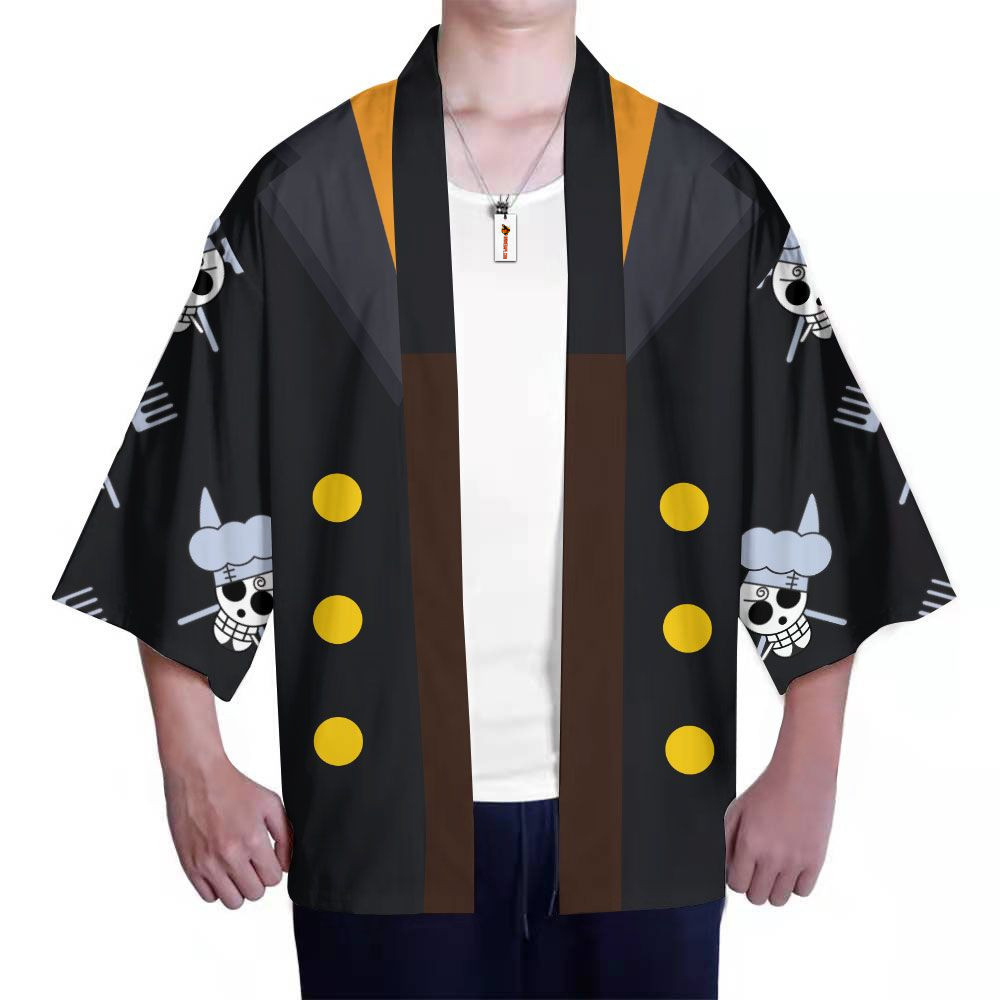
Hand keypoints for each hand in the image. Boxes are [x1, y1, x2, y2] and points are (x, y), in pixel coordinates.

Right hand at [164, 757, 292, 908]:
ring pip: (232, 902)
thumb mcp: (271, 804)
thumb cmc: (234, 787)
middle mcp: (230, 855)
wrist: (198, 776)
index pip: (273, 879)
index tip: (266, 859)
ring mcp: (208, 863)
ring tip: (236, 869)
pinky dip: (216, 888)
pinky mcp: (189, 865)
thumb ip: (285, 836)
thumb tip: (286, 865)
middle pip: (254, 893)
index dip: (273, 869)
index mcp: (253, 839)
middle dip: (257, 880)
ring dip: (238, 888)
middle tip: (251, 862)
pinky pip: (208, 897)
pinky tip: (219, 868)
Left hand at [724, 758, 834, 905]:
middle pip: (757, 897)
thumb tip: (724, 868)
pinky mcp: (816, 861)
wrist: (802, 776)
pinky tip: (791, 866)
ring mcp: (796, 861)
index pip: (736, 885)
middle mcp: (773, 856)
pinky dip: (795, 884)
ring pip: (779, 900)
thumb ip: (726, 841)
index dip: (736, 878)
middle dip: (752, 884)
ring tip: (774, 867)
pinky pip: (802, 892)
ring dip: (773, 887)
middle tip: (757, 867)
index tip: (740, 868)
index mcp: (750, 843)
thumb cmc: (768, 790)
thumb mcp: (737, 810)